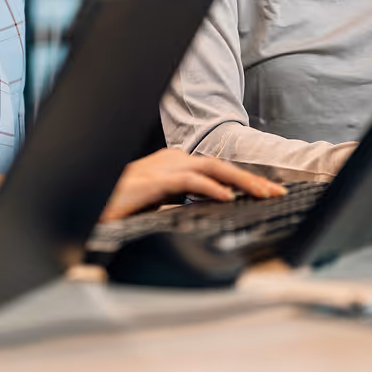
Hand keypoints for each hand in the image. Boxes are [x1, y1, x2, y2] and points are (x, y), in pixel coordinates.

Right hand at [100, 148, 286, 221]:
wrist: (94, 201)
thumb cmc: (122, 205)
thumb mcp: (160, 203)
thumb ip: (181, 202)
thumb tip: (208, 211)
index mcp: (175, 165)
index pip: (217, 170)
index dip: (244, 180)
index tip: (267, 193)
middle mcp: (172, 160)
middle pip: (221, 166)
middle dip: (251, 179)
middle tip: (276, 192)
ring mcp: (164, 168)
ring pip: (212, 168)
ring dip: (241, 181)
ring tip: (262, 194)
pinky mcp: (155, 180)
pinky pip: (190, 180)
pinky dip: (211, 187)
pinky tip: (227, 197)